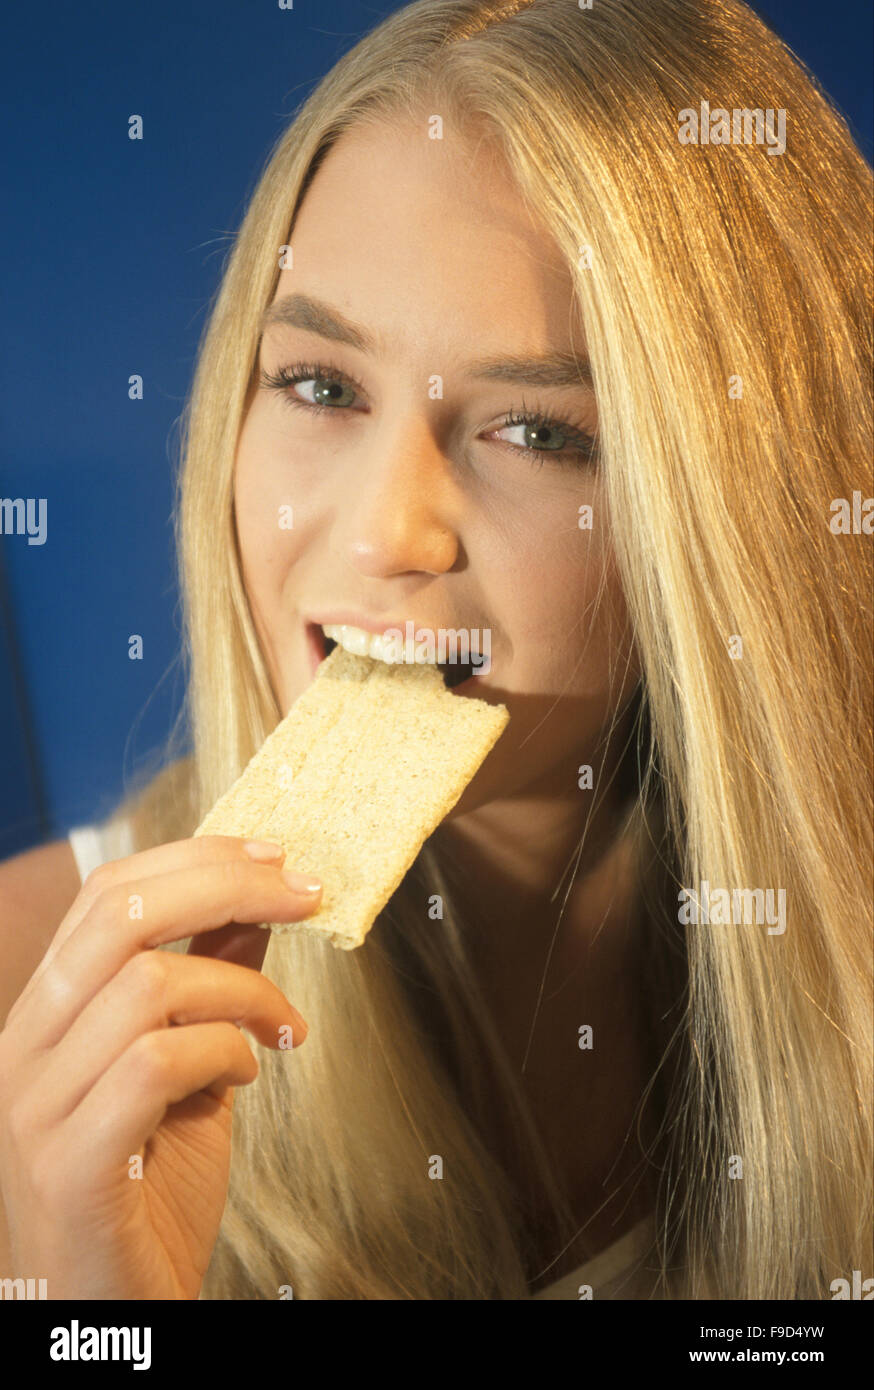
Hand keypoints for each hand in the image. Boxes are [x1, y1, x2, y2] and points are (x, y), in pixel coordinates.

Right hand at [0, 834, 320, 1299]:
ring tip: (282, 1030)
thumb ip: (209, 988)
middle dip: (227, 885)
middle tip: (304, 896)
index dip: (195, 859)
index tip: (275, 857)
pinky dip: (222, 1054)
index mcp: (45, 1016)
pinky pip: (154, 1062)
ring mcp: (37, 1104)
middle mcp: (23, 1048)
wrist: (112, 1318)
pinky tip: (245, 1078)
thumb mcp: (189, 1073)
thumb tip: (256, 910)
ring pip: (147, 982)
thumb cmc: (147, 1201)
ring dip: (244, 992)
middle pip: (120, 913)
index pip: (104, 894)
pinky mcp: (69, 1162)